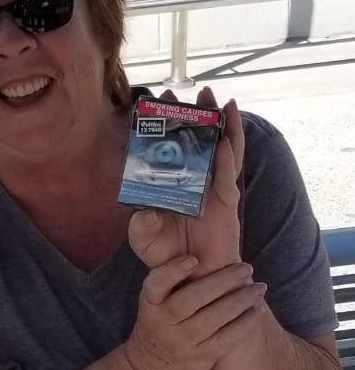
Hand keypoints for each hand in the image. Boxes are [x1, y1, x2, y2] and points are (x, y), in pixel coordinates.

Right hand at [124, 253, 265, 369]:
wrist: (152, 367)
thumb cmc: (160, 323)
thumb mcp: (155, 302)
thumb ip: (173, 281)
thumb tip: (207, 247)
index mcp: (151, 303)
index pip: (156, 284)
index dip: (173, 272)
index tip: (192, 259)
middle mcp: (163, 322)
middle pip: (191, 300)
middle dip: (221, 282)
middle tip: (246, 268)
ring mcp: (181, 342)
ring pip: (213, 319)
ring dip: (239, 301)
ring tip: (259, 288)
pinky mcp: (200, 358)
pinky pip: (225, 339)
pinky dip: (244, 323)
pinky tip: (257, 310)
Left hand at [128, 88, 243, 275]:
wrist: (191, 279)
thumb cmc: (166, 256)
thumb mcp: (144, 238)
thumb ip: (141, 225)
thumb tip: (146, 211)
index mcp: (170, 183)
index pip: (167, 148)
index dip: (163, 126)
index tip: (156, 101)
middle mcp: (192, 180)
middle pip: (197, 141)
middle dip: (197, 115)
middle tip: (194, 90)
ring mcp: (211, 189)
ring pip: (219, 151)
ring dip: (220, 126)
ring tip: (220, 100)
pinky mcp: (226, 203)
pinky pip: (228, 178)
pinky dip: (228, 159)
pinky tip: (225, 141)